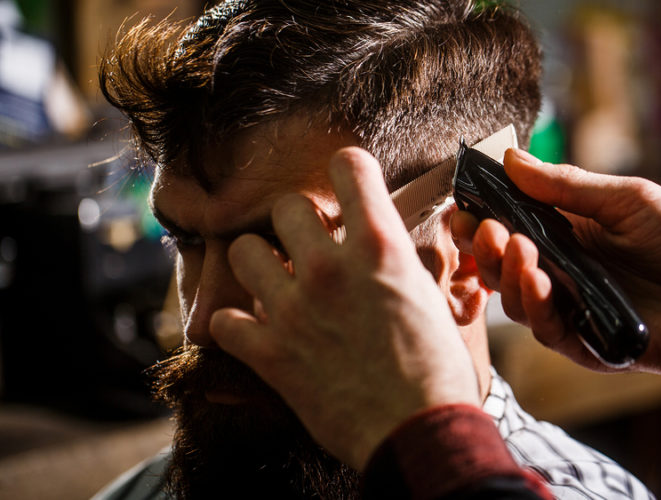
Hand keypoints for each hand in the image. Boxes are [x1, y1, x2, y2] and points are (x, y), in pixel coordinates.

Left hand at [209, 147, 479, 469]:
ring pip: (242, 251)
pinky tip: (254, 332)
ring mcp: (294, 309)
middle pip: (286, 207)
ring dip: (258, 265)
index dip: (347, 169)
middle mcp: (330, 267)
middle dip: (296, 223)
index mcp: (380, 248)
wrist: (420, 432)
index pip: (349, 167)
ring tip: (274, 283)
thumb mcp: (430, 300)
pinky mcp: (270, 354)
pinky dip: (236, 325)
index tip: (346, 183)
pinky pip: (223, 320)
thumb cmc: (437, 370)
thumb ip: (400, 263)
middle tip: (308, 247)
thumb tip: (388, 243)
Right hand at [451, 148, 660, 373]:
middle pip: (504, 268)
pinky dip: (536, 306)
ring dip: (506, 274)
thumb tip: (511, 158)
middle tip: (482, 227)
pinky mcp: (590, 345)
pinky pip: (549, 331)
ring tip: (513, 246)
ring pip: (518, 301)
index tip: (462, 205)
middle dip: (484, 248)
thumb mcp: (628, 200)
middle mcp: (565, 275)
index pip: (510, 229)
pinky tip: (538, 281)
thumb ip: (567, 186)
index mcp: (570, 238)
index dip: (481, 220)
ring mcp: (575, 311)